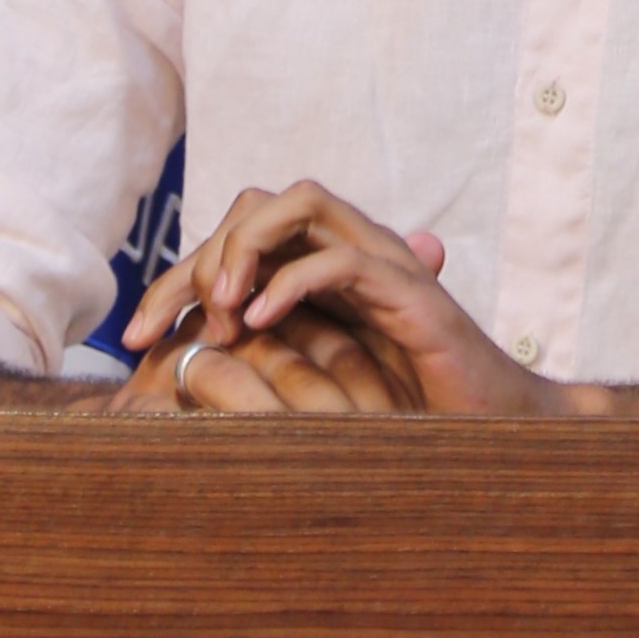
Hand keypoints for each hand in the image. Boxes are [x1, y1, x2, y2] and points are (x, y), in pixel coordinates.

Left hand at [121, 180, 565, 416]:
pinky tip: (257, 322)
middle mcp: (352, 255)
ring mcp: (386, 266)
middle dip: (198, 257)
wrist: (504, 433)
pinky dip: (291, 280)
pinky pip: (342, 259)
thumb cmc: (412, 419)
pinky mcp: (414, 294)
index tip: (135, 338)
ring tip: (218, 309)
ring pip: (302, 203)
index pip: (236, 236)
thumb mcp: (315, 396)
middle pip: (258, 205)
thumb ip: (265, 371)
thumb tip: (187, 377)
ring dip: (245, 247)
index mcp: (322, 274)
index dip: (177, 278)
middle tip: (162, 327)